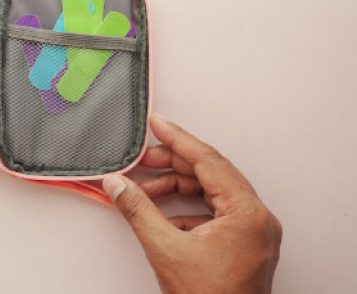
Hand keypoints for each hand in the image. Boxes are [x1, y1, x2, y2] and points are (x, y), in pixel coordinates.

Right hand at [103, 114, 281, 293]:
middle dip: (172, 164)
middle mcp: (256, 219)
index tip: (158, 124)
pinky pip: (213, 213)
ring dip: (175, 187)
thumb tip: (118, 185)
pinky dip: (184, 208)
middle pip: (210, 174)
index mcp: (247, 214)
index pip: (209, 161)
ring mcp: (251, 233)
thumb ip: (138, 210)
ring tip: (143, 188)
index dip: (178, 139)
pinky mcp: (242, 244)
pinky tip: (159, 213)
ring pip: (210, 193)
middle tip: (143, 158)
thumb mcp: (166, 250)